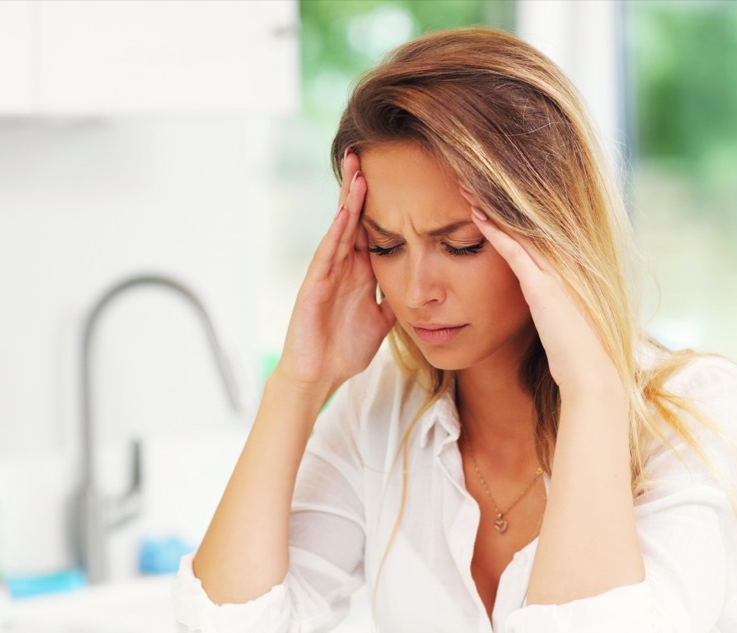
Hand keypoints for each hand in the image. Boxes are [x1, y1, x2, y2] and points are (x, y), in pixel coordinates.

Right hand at [274, 150, 395, 397]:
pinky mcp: (314, 285)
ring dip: (347, 199)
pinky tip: (344, 210)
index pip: (372, 228)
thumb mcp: (382, 320)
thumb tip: (421, 284)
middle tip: (367, 151)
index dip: (381, 202)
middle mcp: (342, 266)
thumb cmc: (344, 350)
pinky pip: (328, 252)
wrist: (318, 377)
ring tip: (356, 168)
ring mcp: (327, 273)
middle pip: (353, 218)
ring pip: (340, 228)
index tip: (395, 174)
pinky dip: (336, 230)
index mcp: (359, 272)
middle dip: (359, 186)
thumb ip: (397, 298)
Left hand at [461, 187, 620, 397]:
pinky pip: (514, 252)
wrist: (590, 372)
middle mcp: (561, 265)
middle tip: (471, 178)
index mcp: (564, 271)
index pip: (531, 232)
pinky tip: (476, 215)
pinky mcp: (542, 287)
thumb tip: (543, 304)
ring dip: (491, 208)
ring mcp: (554, 274)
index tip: (486, 195)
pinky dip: (495, 232)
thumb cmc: (574, 354)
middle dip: (497, 199)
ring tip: (467, 187)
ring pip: (518, 230)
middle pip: (523, 223)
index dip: (507, 213)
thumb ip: (550, 305)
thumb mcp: (560, 321)